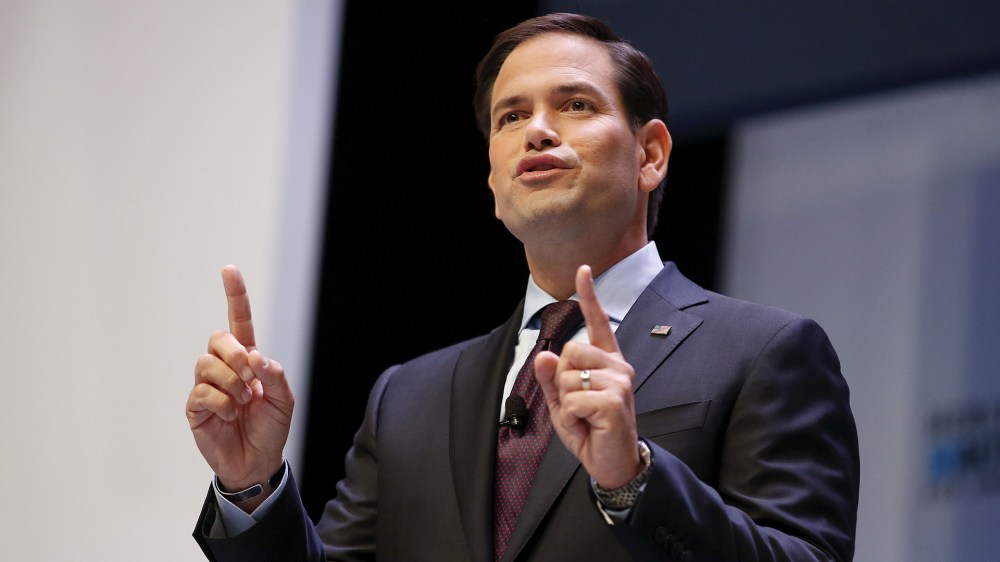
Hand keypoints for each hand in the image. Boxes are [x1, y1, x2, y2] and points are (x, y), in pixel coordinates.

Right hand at [186, 265, 291, 496]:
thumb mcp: (284, 399)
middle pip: (217, 339)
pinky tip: (230, 415)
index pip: (238, 322)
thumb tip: (254, 356)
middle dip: (234, 354)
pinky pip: (201, 392)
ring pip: (207, 364)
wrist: (258, 461)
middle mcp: (224, 368)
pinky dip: (221, 403)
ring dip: (230, 383)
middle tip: (250, 377)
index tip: (229, 270)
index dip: (235, 296)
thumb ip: (274, 374)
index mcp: (247, 360)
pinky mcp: (195, 407)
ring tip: (243, 402)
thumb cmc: (271, 427)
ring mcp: (207, 386)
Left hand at [535, 265, 642, 488]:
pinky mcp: (614, 400)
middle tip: (577, 404)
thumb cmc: (591, 430)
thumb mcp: (562, 402)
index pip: (597, 322)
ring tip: (583, 417)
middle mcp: (617, 366)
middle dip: (561, 380)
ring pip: (568, 376)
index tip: (584, 270)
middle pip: (569, 351)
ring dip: (565, 403)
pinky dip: (570, 417)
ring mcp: (619, 381)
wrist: (612, 462)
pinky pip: (572, 399)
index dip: (589, 296)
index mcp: (606, 361)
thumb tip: (543, 354)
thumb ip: (551, 378)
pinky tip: (586, 425)